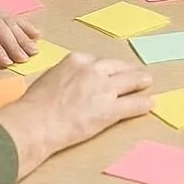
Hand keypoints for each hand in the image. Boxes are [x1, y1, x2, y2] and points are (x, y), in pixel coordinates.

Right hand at [0, 52, 152, 171]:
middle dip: (128, 70)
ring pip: (129, 82)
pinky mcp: (109, 110)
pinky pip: (132, 105)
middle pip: (117, 68)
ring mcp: (103, 89)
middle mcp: (93, 70)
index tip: (112, 71)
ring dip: (140, 82)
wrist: (36, 123)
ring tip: (147, 82)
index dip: (107, 68)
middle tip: (137, 73)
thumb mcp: (49, 78)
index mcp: (76, 60)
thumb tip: (69, 82)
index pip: (98, 61)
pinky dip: (142, 104)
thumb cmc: (34, 105)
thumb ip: (65, 77)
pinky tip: (149, 104)